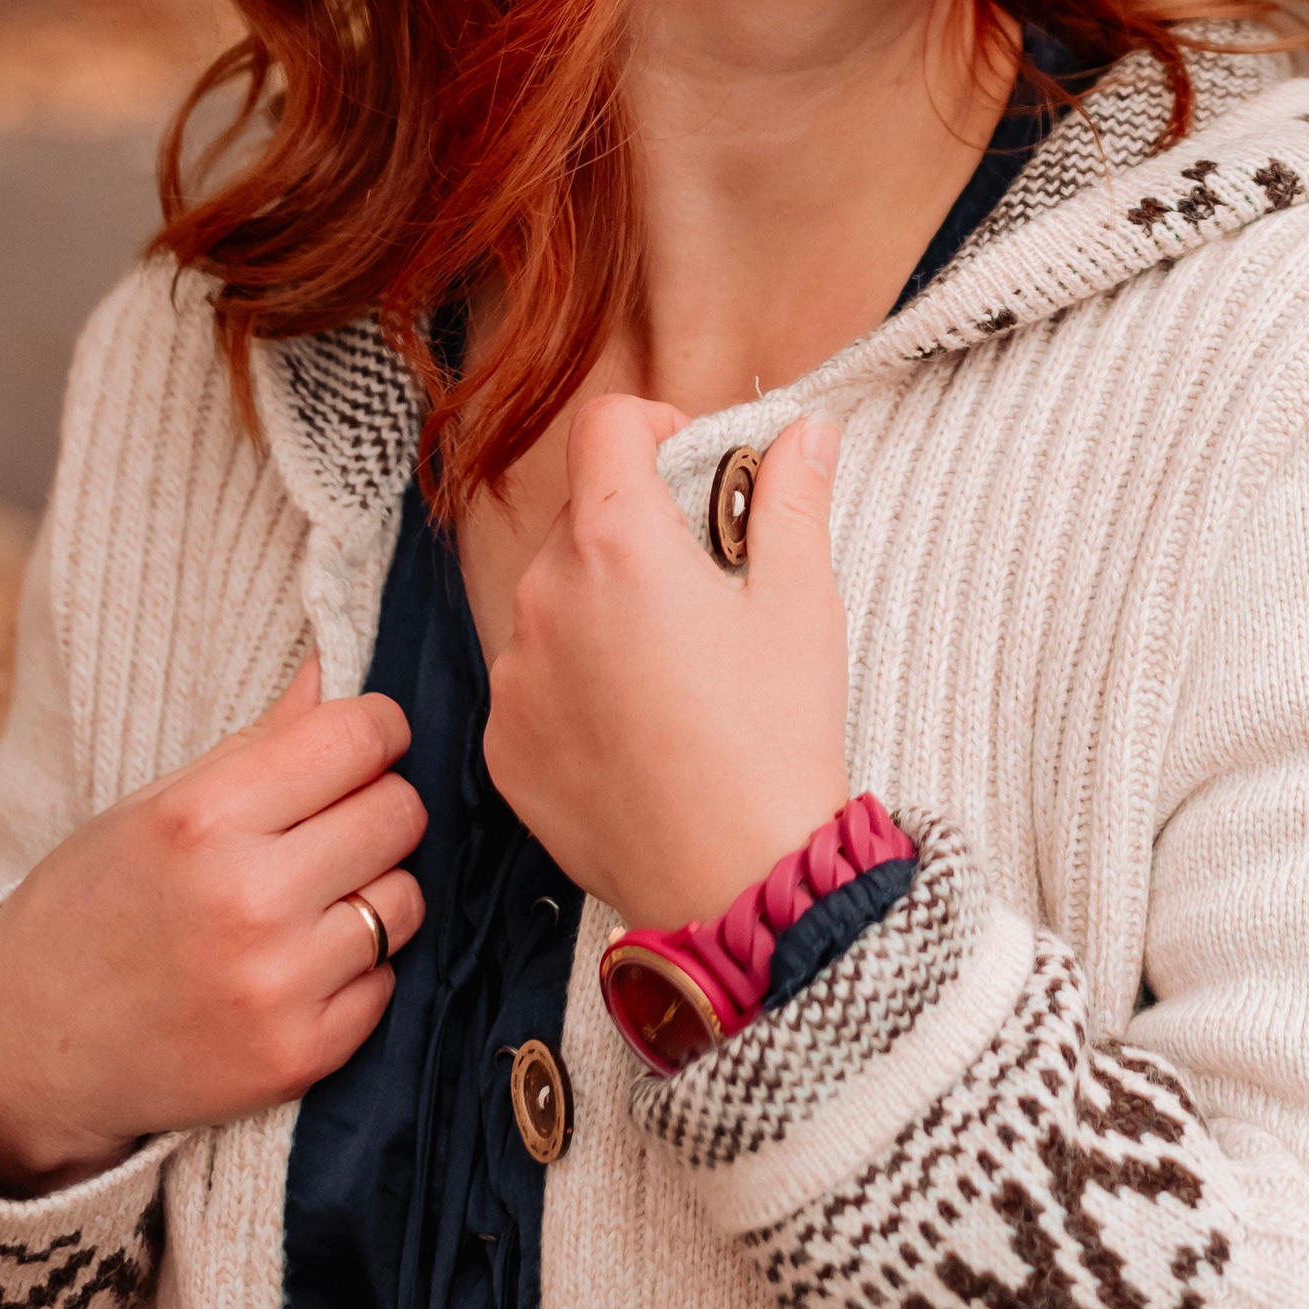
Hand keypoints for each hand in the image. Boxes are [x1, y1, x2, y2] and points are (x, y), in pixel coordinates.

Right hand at [0, 662, 425, 1195]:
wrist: (30, 1050)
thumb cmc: (98, 904)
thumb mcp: (159, 804)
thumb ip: (263, 739)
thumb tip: (335, 667)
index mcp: (203, 818)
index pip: (360, 735)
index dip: (372, 730)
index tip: (357, 745)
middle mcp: (247, 900)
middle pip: (400, 812)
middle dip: (376, 807)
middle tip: (326, 828)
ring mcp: (276, 986)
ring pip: (405, 899)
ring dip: (372, 892)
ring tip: (306, 902)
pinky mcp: (297, 1058)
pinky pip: (385, 982)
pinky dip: (355, 972)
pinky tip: (293, 969)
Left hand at [482, 398, 850, 932]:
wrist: (735, 884)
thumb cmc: (775, 739)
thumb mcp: (802, 602)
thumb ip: (793, 498)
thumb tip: (805, 430)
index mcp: (616, 543)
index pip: (606, 424)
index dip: (655, 425)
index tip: (692, 467)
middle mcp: (545, 597)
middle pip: (582, 515)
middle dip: (639, 528)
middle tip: (706, 587)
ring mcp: (514, 675)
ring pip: (554, 599)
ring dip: (602, 606)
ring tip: (673, 670)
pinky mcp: (503, 743)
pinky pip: (532, 678)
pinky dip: (575, 681)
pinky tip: (637, 728)